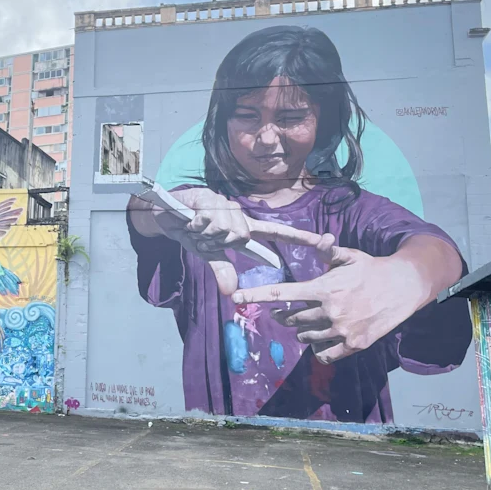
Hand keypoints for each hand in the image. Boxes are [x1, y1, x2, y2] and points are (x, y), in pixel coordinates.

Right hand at [129, 188, 332, 295]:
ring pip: (226, 228)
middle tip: (203, 237)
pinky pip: (209, 219)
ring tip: (196, 227)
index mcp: (243, 228)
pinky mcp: (208, 196)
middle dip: (219, 241)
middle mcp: (239, 214)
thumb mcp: (207, 254)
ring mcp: (224, 204)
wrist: (165, 214)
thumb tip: (231, 293)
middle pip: (242, 235)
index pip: (277, 233)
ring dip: (206, 232)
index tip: (325, 242)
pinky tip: (190, 220)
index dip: (300, 238)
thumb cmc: (191, 231)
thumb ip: (221, 269)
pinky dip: (197, 224)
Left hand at [230, 238, 435, 363]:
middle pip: (292, 319)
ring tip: (311, 321)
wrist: (405, 287)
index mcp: (324, 287)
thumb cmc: (373, 269)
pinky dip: (318, 347)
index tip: (236, 299)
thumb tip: (320, 239)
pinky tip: (323, 338)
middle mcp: (330, 310)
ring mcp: (342, 330)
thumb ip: (329, 252)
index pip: (283, 293)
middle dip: (286, 315)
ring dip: (302, 330)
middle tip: (286, 312)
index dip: (257, 296)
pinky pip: (323, 352)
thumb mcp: (350, 256)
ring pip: (305, 336)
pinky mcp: (354, 345)